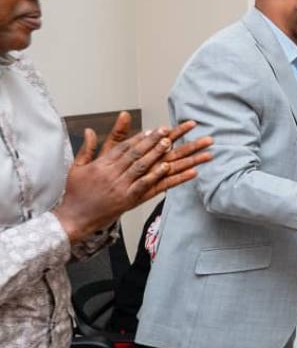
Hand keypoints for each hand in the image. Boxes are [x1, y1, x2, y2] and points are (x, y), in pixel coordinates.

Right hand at [54, 122, 213, 242]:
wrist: (73, 218)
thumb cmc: (75, 192)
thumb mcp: (77, 167)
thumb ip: (87, 148)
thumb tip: (90, 129)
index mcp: (101, 164)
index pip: (124, 146)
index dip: (140, 137)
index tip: (153, 129)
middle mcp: (112, 173)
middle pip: (136, 153)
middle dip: (152, 141)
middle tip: (167, 130)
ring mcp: (120, 186)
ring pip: (142, 166)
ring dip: (158, 154)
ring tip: (172, 143)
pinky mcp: (127, 200)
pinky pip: (145, 185)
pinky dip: (157, 175)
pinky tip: (169, 168)